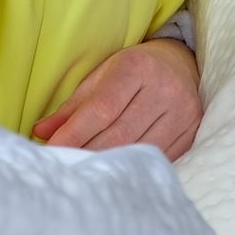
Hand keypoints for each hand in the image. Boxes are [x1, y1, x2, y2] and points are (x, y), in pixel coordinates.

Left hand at [32, 39, 201, 160]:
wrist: (180, 63)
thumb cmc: (131, 70)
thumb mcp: (101, 77)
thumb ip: (73, 106)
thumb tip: (41, 132)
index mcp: (137, 66)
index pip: (102, 107)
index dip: (75, 132)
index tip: (52, 150)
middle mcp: (165, 87)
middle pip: (120, 134)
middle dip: (88, 152)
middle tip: (64, 165)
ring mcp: (183, 111)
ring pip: (140, 149)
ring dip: (109, 164)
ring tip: (86, 171)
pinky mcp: (193, 131)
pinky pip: (159, 158)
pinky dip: (134, 166)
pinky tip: (117, 170)